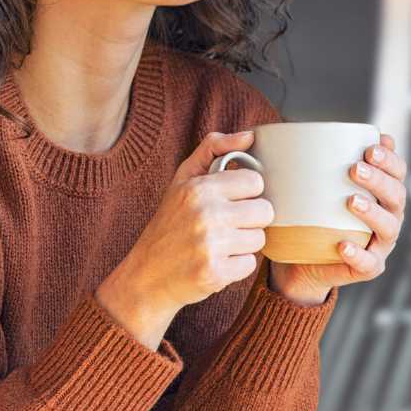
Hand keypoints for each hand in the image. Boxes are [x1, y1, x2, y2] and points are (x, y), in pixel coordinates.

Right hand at [96, 130, 274, 348]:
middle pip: (264, 211)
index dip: (247, 192)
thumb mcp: (183, 179)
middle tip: (228, 225)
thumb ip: (214, 149)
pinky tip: (217, 262)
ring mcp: (211, 246)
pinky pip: (250, 265)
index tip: (232, 200)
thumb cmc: (169, 223)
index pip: (255, 182)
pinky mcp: (215, 274)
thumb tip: (249, 135)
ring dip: (244, 244)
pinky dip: (236, 266)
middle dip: (250, 219)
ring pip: (260, 239)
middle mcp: (206, 214)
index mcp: (199, 188)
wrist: (146, 276)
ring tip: (220, 244)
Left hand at [268, 133, 407, 303]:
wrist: (304, 259)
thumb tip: (303, 128)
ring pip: (388, 227)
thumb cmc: (314, 214)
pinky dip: (358, 254)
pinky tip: (343, 245)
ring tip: (351, 201)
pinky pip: (369, 263)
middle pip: (396, 195)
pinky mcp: (369, 267)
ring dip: (373, 212)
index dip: (389, 158)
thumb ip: (319, 160)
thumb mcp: (317, 185)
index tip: (369, 148)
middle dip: (379, 180)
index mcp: (383, 192)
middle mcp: (389, 215)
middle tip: (354, 169)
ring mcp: (381, 244)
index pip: (397, 171)